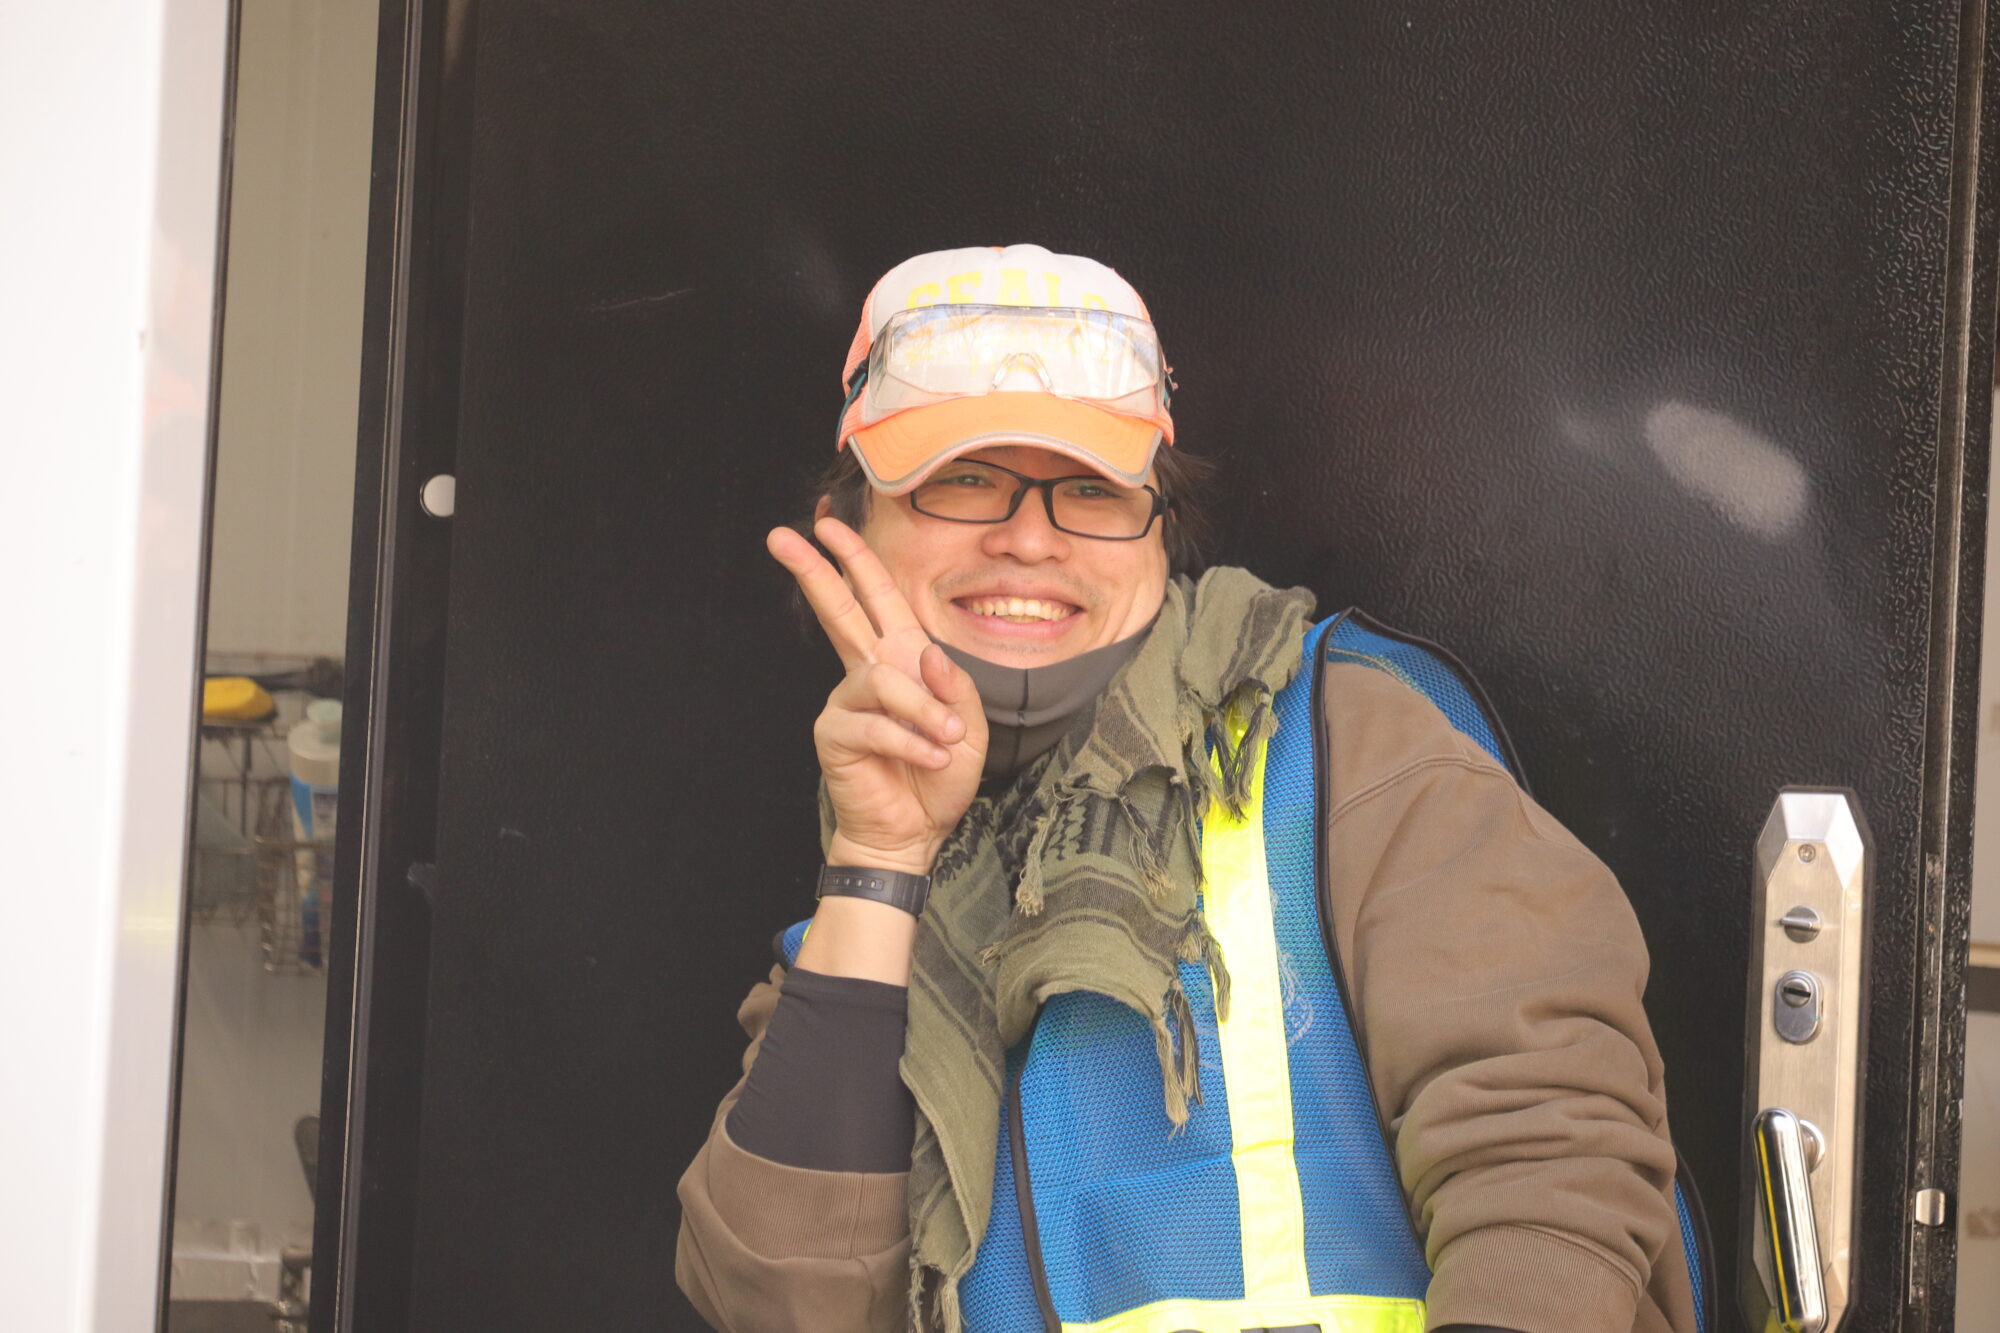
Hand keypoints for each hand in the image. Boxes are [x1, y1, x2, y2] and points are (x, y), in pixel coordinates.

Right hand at [767, 516, 988, 874]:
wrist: (914, 832)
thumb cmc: (938, 777)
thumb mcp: (967, 727)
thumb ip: (954, 687)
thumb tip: (927, 652)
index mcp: (900, 660)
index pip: (876, 600)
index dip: (854, 561)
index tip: (827, 524)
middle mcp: (867, 673)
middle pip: (838, 610)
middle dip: (814, 570)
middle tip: (782, 536)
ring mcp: (847, 702)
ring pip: (882, 680)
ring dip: (922, 711)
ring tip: (944, 741)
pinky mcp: (836, 734)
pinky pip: (877, 724)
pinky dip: (911, 742)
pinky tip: (929, 757)